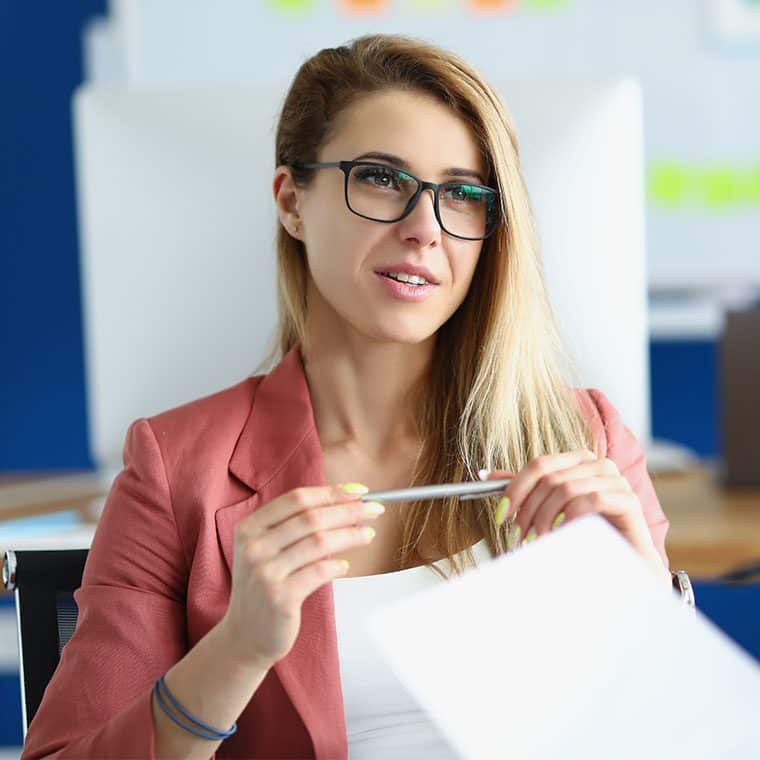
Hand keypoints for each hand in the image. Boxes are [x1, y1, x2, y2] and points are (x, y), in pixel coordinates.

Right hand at [217, 483, 382, 668]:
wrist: (245, 634)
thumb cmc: (265, 586)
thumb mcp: (267, 549)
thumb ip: (294, 526)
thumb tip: (345, 501)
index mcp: (249, 527)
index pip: (296, 499)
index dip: (331, 492)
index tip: (359, 492)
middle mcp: (254, 546)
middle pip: (311, 517)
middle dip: (348, 511)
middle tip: (375, 510)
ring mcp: (264, 572)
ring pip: (318, 542)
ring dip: (350, 535)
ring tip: (369, 534)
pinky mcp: (279, 597)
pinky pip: (317, 572)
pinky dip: (336, 566)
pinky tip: (345, 566)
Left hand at [484, 450, 668, 583]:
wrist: (625, 559)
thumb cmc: (586, 532)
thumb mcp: (550, 508)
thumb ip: (525, 490)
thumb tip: (486, 474)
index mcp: (578, 460)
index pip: (539, 464)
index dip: (515, 488)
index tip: (501, 513)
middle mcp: (598, 464)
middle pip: (550, 477)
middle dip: (528, 509)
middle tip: (518, 535)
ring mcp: (615, 480)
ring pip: (566, 488)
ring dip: (545, 517)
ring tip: (537, 539)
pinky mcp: (628, 500)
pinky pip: (591, 500)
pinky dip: (569, 518)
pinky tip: (562, 534)